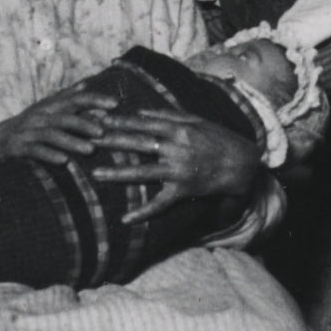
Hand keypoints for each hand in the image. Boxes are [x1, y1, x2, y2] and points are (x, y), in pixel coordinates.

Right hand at [0, 86, 118, 166]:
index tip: (115, 104)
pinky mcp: (16, 147)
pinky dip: (49, 154)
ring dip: (71, 141)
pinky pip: (34, 150)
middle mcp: (39, 116)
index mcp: (48, 107)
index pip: (74, 99)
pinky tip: (63, 161)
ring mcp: (27, 132)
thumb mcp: (43, 110)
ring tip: (89, 150)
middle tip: (103, 131)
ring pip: (51, 134)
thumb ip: (64, 98)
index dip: (94, 100)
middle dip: (85, 123)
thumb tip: (85, 84)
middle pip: (64, 116)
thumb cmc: (24, 128)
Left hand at [88, 112, 261, 223]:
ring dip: (118, 174)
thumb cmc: (218, 138)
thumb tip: (140, 111)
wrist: (242, 163)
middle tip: (88, 141)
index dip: (119, 121)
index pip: (142, 123)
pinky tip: (126, 219)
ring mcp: (179, 170)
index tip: (98, 119)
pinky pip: (160, 203)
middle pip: (137, 144)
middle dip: (111, 142)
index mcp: (178, 129)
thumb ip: (167, 115)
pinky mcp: (183, 190)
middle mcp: (176, 148)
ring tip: (96, 174)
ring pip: (143, 173)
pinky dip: (143, 213)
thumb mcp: (195, 120)